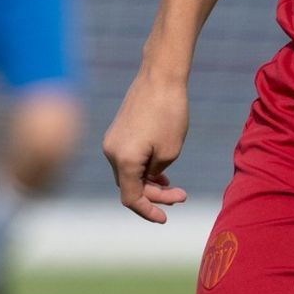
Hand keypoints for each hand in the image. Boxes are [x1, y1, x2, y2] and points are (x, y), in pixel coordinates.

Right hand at [101, 73, 190, 223]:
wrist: (160, 76)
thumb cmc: (169, 112)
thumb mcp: (170, 151)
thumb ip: (157, 173)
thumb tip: (149, 177)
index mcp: (124, 161)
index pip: (131, 198)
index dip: (148, 211)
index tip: (165, 218)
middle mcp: (111, 152)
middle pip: (129, 186)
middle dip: (155, 195)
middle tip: (181, 195)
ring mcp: (112, 140)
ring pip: (128, 172)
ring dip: (148, 182)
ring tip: (173, 186)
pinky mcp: (117, 130)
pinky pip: (128, 158)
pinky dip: (142, 167)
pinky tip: (161, 171)